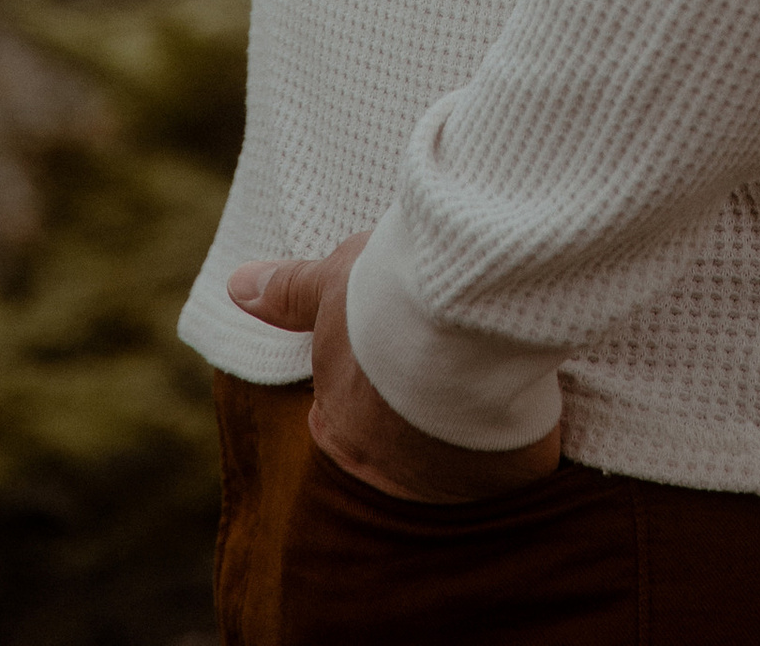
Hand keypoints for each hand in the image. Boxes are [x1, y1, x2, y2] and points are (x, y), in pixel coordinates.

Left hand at [225, 235, 563, 500]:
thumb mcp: (332, 282)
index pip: (341, 420)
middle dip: (413, 413)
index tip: (393, 352)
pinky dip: (515, 434)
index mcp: (338, 423)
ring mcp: (448, 477)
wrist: (461, 307)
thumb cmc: (384, 295)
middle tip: (442, 365)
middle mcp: (385, 465)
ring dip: (464, 426)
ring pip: (453, 459)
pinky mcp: (505, 472)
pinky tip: (522, 396)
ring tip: (485, 374)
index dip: (368, 383)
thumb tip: (236, 288)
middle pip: (398, 443)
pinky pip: (509, 460)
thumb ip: (289, 293)